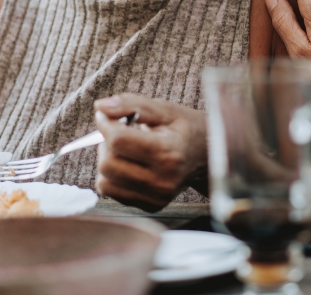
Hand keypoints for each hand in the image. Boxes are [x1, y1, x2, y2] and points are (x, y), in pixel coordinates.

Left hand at [93, 94, 207, 211]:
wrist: (211, 157)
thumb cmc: (186, 129)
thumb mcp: (165, 109)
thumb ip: (131, 104)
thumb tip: (99, 107)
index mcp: (168, 152)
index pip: (118, 140)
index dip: (105, 124)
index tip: (107, 116)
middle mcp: (163, 180)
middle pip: (108, 163)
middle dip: (106, 144)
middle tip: (119, 132)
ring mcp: (157, 197)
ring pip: (105, 181)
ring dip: (107, 161)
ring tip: (125, 149)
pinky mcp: (151, 206)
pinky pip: (112, 193)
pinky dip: (113, 176)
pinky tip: (130, 164)